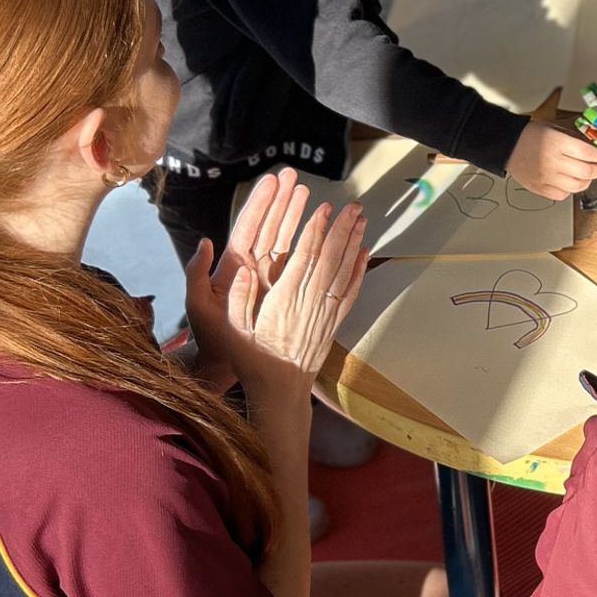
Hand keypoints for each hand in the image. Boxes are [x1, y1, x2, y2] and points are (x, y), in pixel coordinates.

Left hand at [183, 168, 305, 390]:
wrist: (222, 362)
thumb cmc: (208, 335)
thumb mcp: (197, 304)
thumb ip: (197, 274)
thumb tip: (205, 243)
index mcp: (234, 265)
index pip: (250, 227)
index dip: (262, 204)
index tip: (272, 182)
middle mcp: (252, 266)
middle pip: (269, 225)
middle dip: (281, 200)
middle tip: (292, 175)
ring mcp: (267, 276)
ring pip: (283, 238)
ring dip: (293, 215)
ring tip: (306, 191)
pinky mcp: (279, 289)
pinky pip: (293, 261)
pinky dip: (305, 244)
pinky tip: (318, 232)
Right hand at [225, 196, 368, 394]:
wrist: (279, 391)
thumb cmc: (252, 360)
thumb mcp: (232, 331)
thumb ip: (238, 300)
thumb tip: (242, 271)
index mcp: (283, 301)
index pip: (304, 258)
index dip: (316, 231)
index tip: (324, 208)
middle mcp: (309, 304)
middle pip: (330, 259)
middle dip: (343, 229)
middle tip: (354, 204)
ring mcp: (325, 314)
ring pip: (343, 272)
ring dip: (354, 244)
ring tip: (362, 219)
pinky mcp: (333, 323)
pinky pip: (349, 293)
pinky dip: (358, 271)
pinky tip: (364, 253)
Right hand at [507, 120, 596, 197]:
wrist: (507, 146)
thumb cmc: (529, 135)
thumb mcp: (554, 128)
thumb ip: (574, 138)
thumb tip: (593, 148)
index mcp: (558, 143)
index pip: (589, 153)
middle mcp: (553, 162)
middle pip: (587, 172)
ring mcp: (547, 177)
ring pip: (578, 186)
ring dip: (586, 181)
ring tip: (585, 175)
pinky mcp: (541, 188)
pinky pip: (563, 195)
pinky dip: (569, 190)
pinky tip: (568, 181)